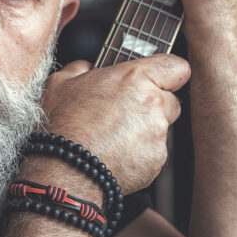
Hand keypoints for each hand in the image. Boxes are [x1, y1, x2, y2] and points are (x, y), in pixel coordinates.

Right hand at [41, 55, 189, 194]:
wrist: (63, 169)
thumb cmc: (62, 125)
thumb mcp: (59, 83)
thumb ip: (80, 68)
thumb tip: (86, 67)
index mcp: (133, 78)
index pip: (176, 67)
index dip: (166, 74)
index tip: (156, 80)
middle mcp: (152, 104)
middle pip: (170, 101)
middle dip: (152, 106)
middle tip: (122, 114)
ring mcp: (157, 134)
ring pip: (161, 129)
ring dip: (143, 131)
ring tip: (112, 138)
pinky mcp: (156, 161)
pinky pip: (153, 153)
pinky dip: (138, 154)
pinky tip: (114, 154)